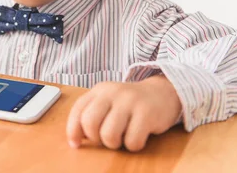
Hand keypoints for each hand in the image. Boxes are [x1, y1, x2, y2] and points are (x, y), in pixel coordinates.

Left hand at [66, 74, 181, 151]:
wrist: (163, 92)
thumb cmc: (130, 104)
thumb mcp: (108, 102)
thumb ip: (91, 115)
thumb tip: (76, 140)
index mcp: (99, 90)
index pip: (78, 111)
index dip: (73, 131)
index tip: (76, 144)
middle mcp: (112, 92)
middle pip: (90, 122)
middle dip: (96, 138)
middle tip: (107, 138)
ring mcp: (130, 101)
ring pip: (109, 135)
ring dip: (115, 144)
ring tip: (123, 137)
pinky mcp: (147, 113)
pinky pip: (132, 141)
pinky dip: (134, 145)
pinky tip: (139, 136)